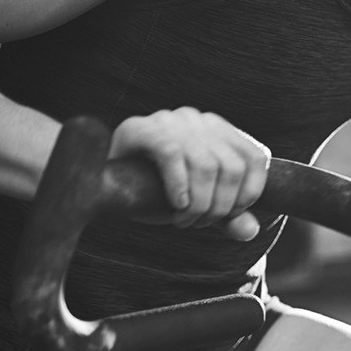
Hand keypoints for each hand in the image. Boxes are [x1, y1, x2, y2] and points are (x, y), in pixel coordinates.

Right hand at [108, 108, 270, 239]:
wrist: (95, 179)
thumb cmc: (151, 189)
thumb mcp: (195, 202)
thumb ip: (225, 214)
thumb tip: (250, 230)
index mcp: (219, 130)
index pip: (255, 158)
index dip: (248, 193)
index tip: (226, 216)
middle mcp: (198, 120)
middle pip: (231, 166)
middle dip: (220, 206)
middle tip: (197, 223)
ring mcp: (170, 120)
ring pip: (206, 164)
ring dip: (199, 204)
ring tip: (183, 220)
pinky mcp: (141, 128)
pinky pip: (172, 154)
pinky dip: (179, 186)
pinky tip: (175, 205)